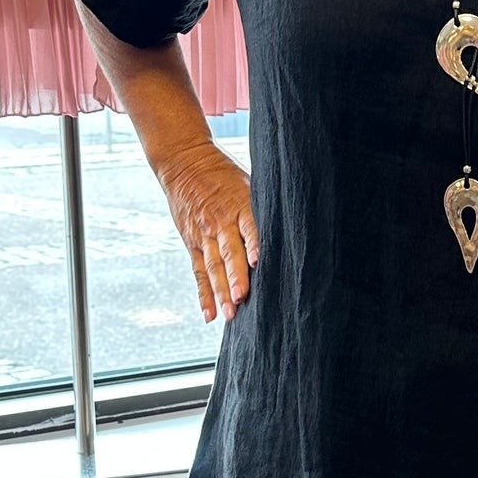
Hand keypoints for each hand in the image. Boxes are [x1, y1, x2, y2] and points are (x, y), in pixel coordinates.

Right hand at [161, 141, 258, 322]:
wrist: (184, 162)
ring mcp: (204, 235)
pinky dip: (204, 294)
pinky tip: (209, 314)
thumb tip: (294, 227)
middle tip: (241, 297)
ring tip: (229, 313)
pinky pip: (198, 272)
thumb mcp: (247, 182)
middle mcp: (220, 222)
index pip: (248, 226)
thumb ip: (263, 208)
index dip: (253, 244)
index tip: (258, 261)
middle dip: (235, 276)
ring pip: (212, 266)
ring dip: (221, 291)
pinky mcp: (192, 244)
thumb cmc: (224, 175)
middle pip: (228, 252)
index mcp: (238, 204)